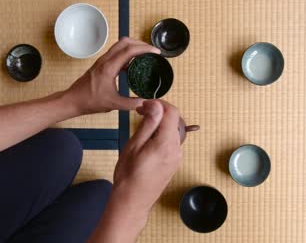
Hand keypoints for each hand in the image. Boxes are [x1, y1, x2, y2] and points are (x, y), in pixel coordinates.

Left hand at [63, 37, 159, 115]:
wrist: (73, 100)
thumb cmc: (90, 101)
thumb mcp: (113, 104)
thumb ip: (131, 103)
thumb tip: (146, 102)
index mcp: (109, 67)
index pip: (129, 50)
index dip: (145, 49)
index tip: (156, 52)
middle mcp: (105, 60)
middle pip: (125, 42)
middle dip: (140, 44)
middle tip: (152, 51)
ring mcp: (102, 61)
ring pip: (120, 46)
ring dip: (133, 47)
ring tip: (145, 56)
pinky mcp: (101, 64)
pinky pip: (116, 53)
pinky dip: (127, 54)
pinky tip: (133, 65)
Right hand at [87, 100, 181, 242]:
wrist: (132, 201)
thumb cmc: (128, 175)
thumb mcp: (134, 145)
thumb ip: (148, 124)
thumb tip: (156, 105)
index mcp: (166, 143)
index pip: (172, 113)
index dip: (159, 104)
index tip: (144, 106)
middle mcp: (176, 149)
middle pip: (174, 121)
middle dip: (159, 113)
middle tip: (141, 114)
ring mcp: (177, 158)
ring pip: (173, 131)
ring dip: (160, 125)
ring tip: (142, 128)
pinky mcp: (174, 163)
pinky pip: (171, 143)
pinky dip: (162, 136)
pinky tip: (148, 141)